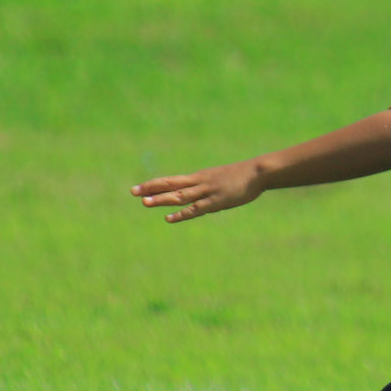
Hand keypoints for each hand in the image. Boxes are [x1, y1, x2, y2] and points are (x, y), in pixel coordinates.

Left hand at [132, 162, 262, 222]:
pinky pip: (195, 209)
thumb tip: (202, 201)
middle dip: (151, 188)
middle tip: (132, 192)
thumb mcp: (222, 180)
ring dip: (162, 199)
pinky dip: (181, 214)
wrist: (258, 172)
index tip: (138, 188)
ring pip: (180, 195)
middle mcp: (199, 182)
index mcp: (199, 178)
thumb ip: (209, 189)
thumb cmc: (243, 177)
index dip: (154, 184)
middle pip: (170, 185)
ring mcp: (207, 191)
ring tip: (144, 202)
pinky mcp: (216, 201)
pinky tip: (169, 218)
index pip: (172, 181)